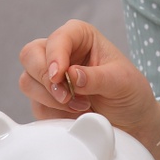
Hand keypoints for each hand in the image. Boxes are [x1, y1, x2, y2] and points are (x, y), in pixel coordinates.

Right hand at [17, 20, 159, 136]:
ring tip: (80, 107)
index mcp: (80, 36)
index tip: (60, 76)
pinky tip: (75, 116)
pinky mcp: (45, 100)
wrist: (131, 122)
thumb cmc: (130, 92)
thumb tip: (71, 75)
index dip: (55, 55)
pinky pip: (35, 105)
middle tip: (67, 96)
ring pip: (27, 81)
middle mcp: (60, 52)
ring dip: (50, 98)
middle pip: (30, 55)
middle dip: (45, 78)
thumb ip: (96, 77)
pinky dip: (53, 113)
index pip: (58, 38)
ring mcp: (49, 77)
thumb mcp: (121, 82)